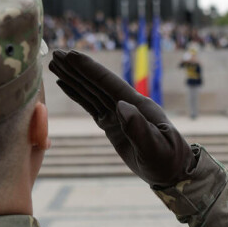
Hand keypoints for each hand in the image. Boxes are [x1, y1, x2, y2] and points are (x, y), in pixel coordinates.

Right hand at [49, 50, 195, 186]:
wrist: (173, 172)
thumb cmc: (168, 160)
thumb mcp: (155, 148)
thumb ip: (139, 128)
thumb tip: (120, 105)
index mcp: (138, 105)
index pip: (109, 83)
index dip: (90, 69)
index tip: (72, 55)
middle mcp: (127, 105)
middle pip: (96, 83)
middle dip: (76, 69)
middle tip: (55, 53)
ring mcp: (118, 114)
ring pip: (91, 91)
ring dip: (73, 78)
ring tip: (54, 64)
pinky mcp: (112, 124)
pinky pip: (90, 105)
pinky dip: (77, 94)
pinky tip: (64, 84)